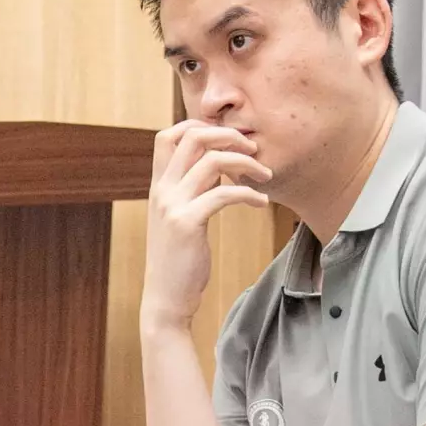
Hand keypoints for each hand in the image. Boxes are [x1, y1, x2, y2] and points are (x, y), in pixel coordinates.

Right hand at [142, 121, 271, 329]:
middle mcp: (162, 189)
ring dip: (246, 163)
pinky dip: (248, 193)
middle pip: (192, 137)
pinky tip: (261, 202)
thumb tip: (216, 166)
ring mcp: (172, 205)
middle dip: (228, 135)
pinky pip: (223, 194)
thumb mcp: (180, 217)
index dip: (198, 126)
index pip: (168, 135)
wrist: (166, 298)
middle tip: (253, 149)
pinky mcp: (187, 224)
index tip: (227, 139)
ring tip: (267, 176)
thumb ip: (192, 190)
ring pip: (212, 161)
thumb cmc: (179, 259)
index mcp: (158, 185)